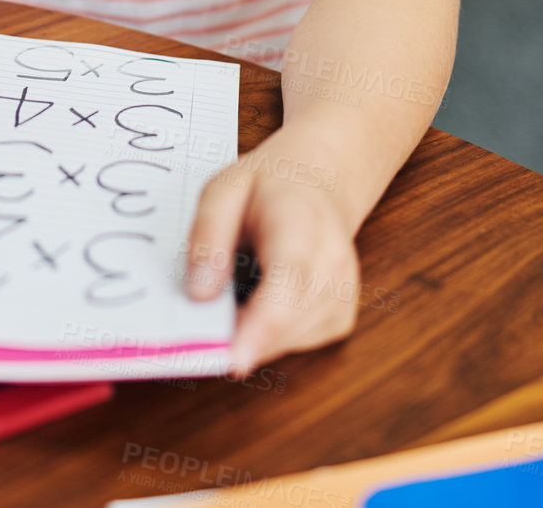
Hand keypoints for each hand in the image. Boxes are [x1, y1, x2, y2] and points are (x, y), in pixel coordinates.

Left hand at [184, 123, 359, 375]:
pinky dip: (269, 334)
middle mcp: (333, 261)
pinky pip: (296, 344)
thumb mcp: (222, 189)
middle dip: (240, 332)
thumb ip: (207, 235)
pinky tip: (262, 299)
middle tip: (209, 315)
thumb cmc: (266, 187)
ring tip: (241, 286)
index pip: (289, 280)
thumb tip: (199, 294)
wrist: (318, 184)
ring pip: (288, 341)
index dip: (261, 325)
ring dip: (253, 332)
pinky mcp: (341, 317)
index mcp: (302, 220)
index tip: (232, 358)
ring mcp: (343, 293)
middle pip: (287, 322)